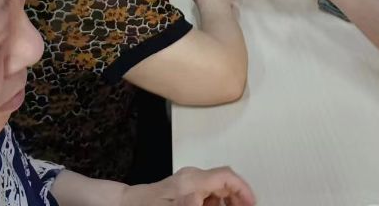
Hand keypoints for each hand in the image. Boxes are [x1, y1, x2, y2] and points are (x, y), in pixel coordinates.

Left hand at [123, 166, 255, 205]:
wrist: (126, 205)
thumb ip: (191, 204)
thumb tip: (207, 200)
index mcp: (193, 180)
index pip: (227, 177)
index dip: (243, 189)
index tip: (252, 203)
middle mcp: (192, 176)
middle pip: (224, 181)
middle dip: (237, 198)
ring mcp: (187, 180)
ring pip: (217, 188)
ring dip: (225, 202)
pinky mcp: (183, 187)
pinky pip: (206, 193)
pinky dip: (213, 203)